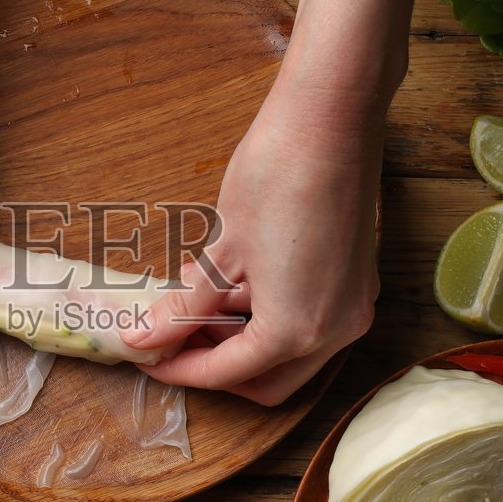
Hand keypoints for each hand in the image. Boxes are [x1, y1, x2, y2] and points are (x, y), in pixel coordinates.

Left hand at [123, 76, 384, 405]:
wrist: (330, 118)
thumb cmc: (276, 176)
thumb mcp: (221, 250)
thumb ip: (184, 307)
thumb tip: (145, 338)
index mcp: (296, 331)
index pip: (229, 373)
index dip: (181, 369)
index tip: (148, 356)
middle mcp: (334, 331)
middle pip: (268, 382)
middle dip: (217, 367)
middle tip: (172, 341)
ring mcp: (352, 307)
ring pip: (290, 355)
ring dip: (241, 341)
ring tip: (193, 305)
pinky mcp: (356, 282)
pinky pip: (309, 322)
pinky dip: (268, 317)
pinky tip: (229, 286)